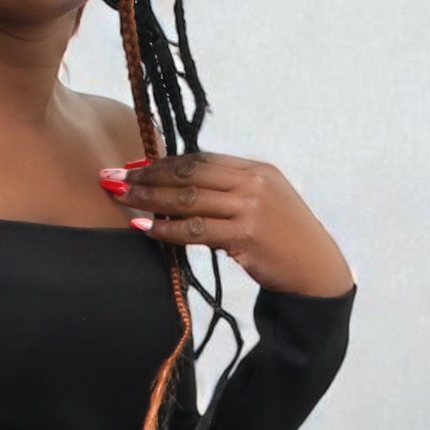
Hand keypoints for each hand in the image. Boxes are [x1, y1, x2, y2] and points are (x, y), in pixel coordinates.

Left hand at [99, 150, 355, 299]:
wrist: (316, 270)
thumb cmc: (284, 240)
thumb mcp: (263, 203)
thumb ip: (230, 191)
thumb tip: (181, 186)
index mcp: (256, 169)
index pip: (200, 159)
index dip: (163, 161)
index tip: (133, 165)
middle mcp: (254, 182)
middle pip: (190, 172)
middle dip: (147, 174)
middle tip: (113, 177)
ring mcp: (250, 208)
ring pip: (188, 198)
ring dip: (149, 198)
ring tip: (120, 198)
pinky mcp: (246, 235)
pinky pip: (196, 230)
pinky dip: (166, 228)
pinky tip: (144, 228)